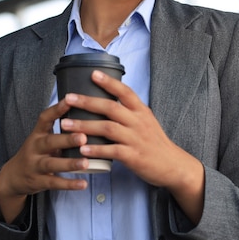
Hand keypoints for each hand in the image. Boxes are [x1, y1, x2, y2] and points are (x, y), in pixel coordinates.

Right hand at [0, 99, 89, 222]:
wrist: (13, 177)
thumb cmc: (37, 152)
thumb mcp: (43, 137)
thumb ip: (61, 128)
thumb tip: (88, 111)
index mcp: (38, 133)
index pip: (45, 118)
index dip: (57, 109)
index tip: (70, 99)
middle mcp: (34, 147)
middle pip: (50, 142)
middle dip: (66, 139)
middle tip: (83, 137)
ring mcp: (35, 165)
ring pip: (52, 164)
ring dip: (70, 164)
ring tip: (86, 163)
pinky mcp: (38, 181)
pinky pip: (54, 183)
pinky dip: (69, 184)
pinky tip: (83, 183)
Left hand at [61, 70, 205, 222]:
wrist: (172, 165)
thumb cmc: (154, 142)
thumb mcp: (146, 121)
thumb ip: (129, 112)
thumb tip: (107, 101)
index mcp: (141, 111)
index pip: (125, 91)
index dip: (109, 82)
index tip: (93, 74)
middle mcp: (138, 122)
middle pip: (111, 107)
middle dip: (87, 102)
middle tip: (68, 98)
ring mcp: (136, 139)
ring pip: (108, 128)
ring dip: (85, 126)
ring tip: (65, 125)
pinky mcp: (134, 156)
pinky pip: (112, 151)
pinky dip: (96, 150)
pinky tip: (82, 149)